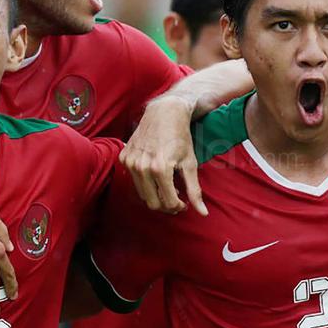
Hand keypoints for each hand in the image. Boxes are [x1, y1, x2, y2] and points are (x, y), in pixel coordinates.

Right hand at [121, 96, 205, 215]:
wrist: (164, 113)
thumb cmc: (180, 137)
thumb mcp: (190, 164)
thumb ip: (195, 190)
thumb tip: (203, 213)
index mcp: (160, 170)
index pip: (168, 203)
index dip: (178, 207)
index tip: (184, 203)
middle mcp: (142, 167)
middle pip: (153, 203)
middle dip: (166, 205)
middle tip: (176, 200)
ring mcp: (130, 162)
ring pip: (141, 194)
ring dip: (155, 195)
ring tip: (167, 188)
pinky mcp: (124, 158)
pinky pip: (133, 180)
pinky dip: (145, 183)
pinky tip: (155, 175)